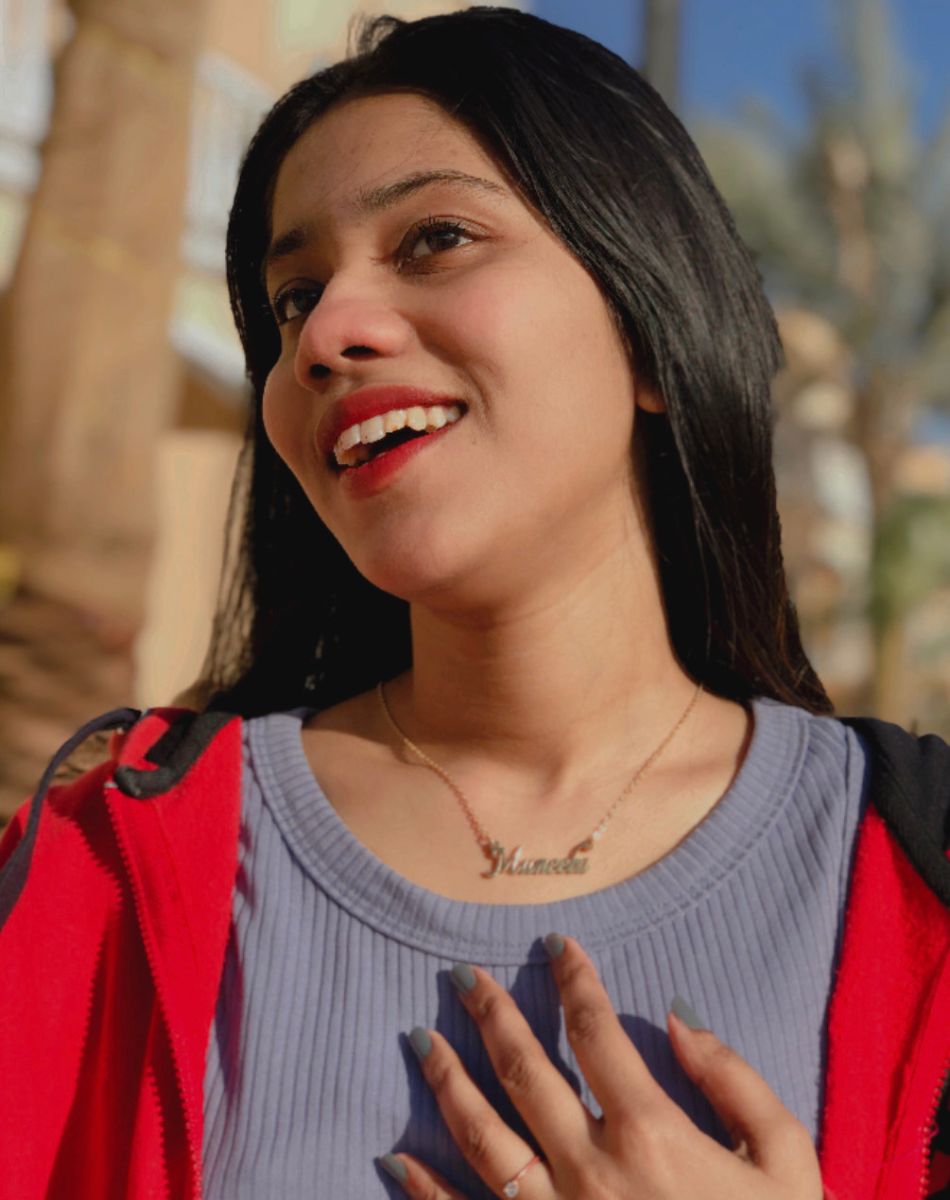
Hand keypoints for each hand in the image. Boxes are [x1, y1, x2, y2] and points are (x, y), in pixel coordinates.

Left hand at [380, 933, 823, 1198]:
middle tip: (463, 976)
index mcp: (650, 1135)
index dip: (576, 980)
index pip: (596, 1033)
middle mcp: (590, 1170)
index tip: (558, 945)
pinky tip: (394, 1158)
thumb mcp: (787, 1161)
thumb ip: (735, 1080)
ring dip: (447, 1081)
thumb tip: (679, 1018)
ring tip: (420, 1039)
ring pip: (482, 1138)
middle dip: (491, 1015)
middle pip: (525, 1072)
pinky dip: (425, 1190)